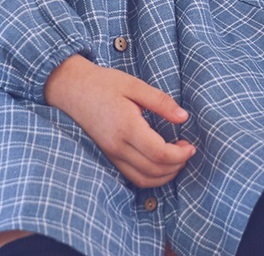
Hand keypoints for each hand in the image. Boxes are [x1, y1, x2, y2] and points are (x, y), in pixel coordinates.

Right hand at [45, 53, 194, 187]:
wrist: (72, 89)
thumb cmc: (104, 84)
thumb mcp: (134, 85)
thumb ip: (160, 101)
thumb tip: (184, 117)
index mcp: (126, 127)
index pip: (159, 153)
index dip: (179, 154)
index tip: (191, 146)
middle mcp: (117, 146)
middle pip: (153, 171)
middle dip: (176, 165)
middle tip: (188, 150)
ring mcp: (111, 155)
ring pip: (143, 179)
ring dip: (165, 175)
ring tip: (177, 158)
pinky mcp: (108, 157)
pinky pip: (132, 177)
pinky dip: (150, 177)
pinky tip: (160, 162)